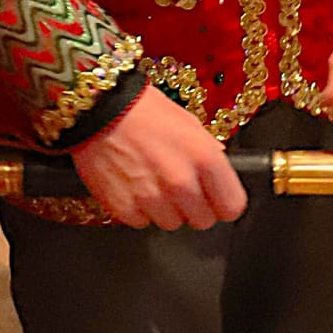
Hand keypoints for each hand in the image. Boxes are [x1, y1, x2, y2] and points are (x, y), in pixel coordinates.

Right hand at [72, 85, 246, 230]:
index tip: (215, 198)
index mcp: (205, 158)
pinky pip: (142, 222)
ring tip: (151, 180)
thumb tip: (219, 177)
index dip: (223, 202)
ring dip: (165, 209)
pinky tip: (132, 184)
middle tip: (179, 186)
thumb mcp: (189, 124)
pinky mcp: (124, 208)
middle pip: (203, 221)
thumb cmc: (144, 110)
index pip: (232, 206)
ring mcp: (152, 198)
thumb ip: (208, 153)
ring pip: (172, 224)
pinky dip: (138, 209)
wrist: (100, 108)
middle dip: (194, 207)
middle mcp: (181, 182)